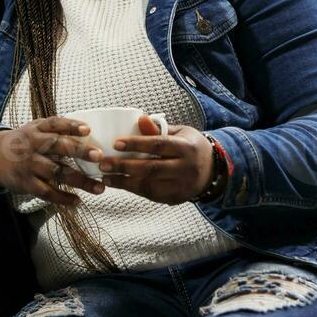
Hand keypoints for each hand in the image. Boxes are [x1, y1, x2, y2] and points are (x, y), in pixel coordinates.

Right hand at [0, 117, 107, 205]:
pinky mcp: (27, 183)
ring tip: (100, 187)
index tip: (87, 129)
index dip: (70, 125)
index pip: (54, 124)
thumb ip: (55, 130)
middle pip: (57, 146)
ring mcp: (29, 165)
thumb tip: (89, 133)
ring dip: (80, 181)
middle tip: (98, 156)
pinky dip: (63, 198)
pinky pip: (47, 192)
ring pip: (57, 172)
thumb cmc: (24, 143)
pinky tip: (78, 201)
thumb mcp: (35, 130)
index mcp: (36, 130)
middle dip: (79, 151)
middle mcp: (33, 146)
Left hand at [99, 117, 215, 204]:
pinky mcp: (176, 198)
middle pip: (152, 168)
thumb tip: (139, 118)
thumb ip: (158, 129)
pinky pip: (151, 195)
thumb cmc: (190, 147)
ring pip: (149, 186)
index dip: (137, 144)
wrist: (213, 171)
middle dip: (124, 166)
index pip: (159, 145)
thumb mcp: (179, 133)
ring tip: (105, 177)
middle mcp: (186, 168)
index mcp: (187, 148)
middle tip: (103, 164)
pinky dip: (133, 189)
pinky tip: (118, 183)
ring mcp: (182, 186)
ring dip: (124, 182)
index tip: (115, 143)